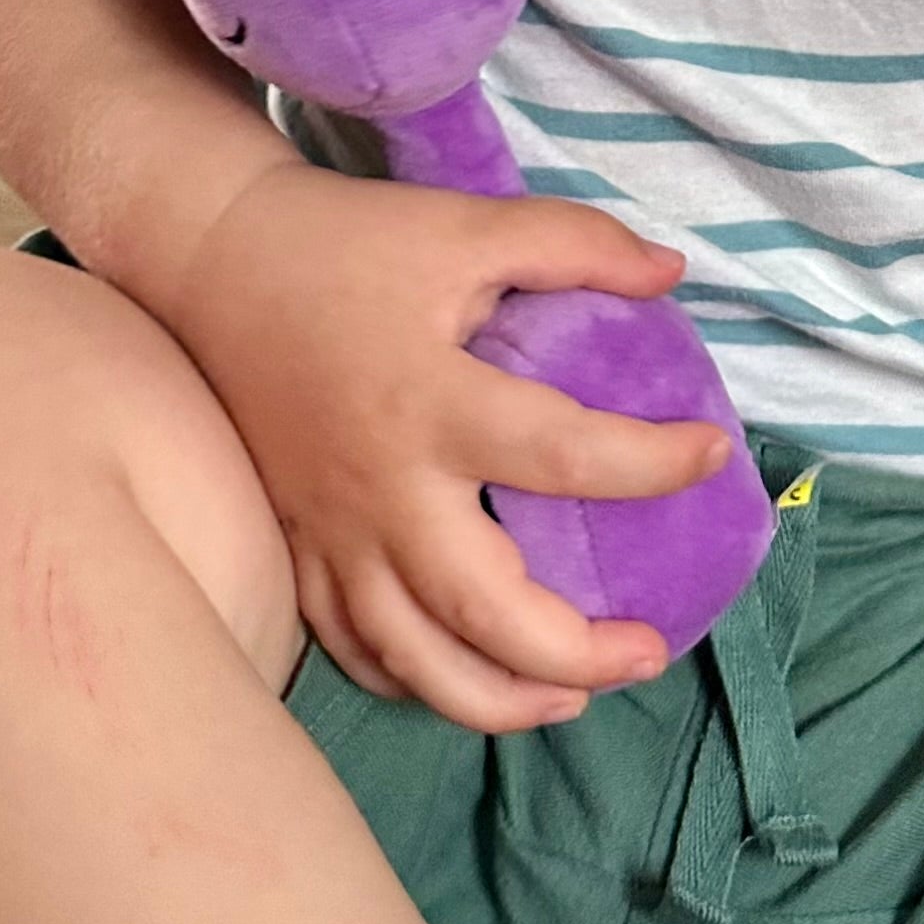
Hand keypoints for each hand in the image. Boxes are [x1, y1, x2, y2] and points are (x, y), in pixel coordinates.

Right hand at [160, 158, 733, 731]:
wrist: (212, 262)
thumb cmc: (349, 244)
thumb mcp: (468, 223)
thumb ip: (574, 244)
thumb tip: (672, 273)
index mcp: (432, 401)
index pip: (562, 454)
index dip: (650, 465)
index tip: (711, 455)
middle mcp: (383, 487)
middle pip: (482, 609)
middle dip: (574, 653)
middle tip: (650, 649)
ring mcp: (332, 531)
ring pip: (414, 658)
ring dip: (498, 698)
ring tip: (571, 699)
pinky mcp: (296, 547)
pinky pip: (353, 648)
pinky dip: (413, 681)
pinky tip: (468, 680)